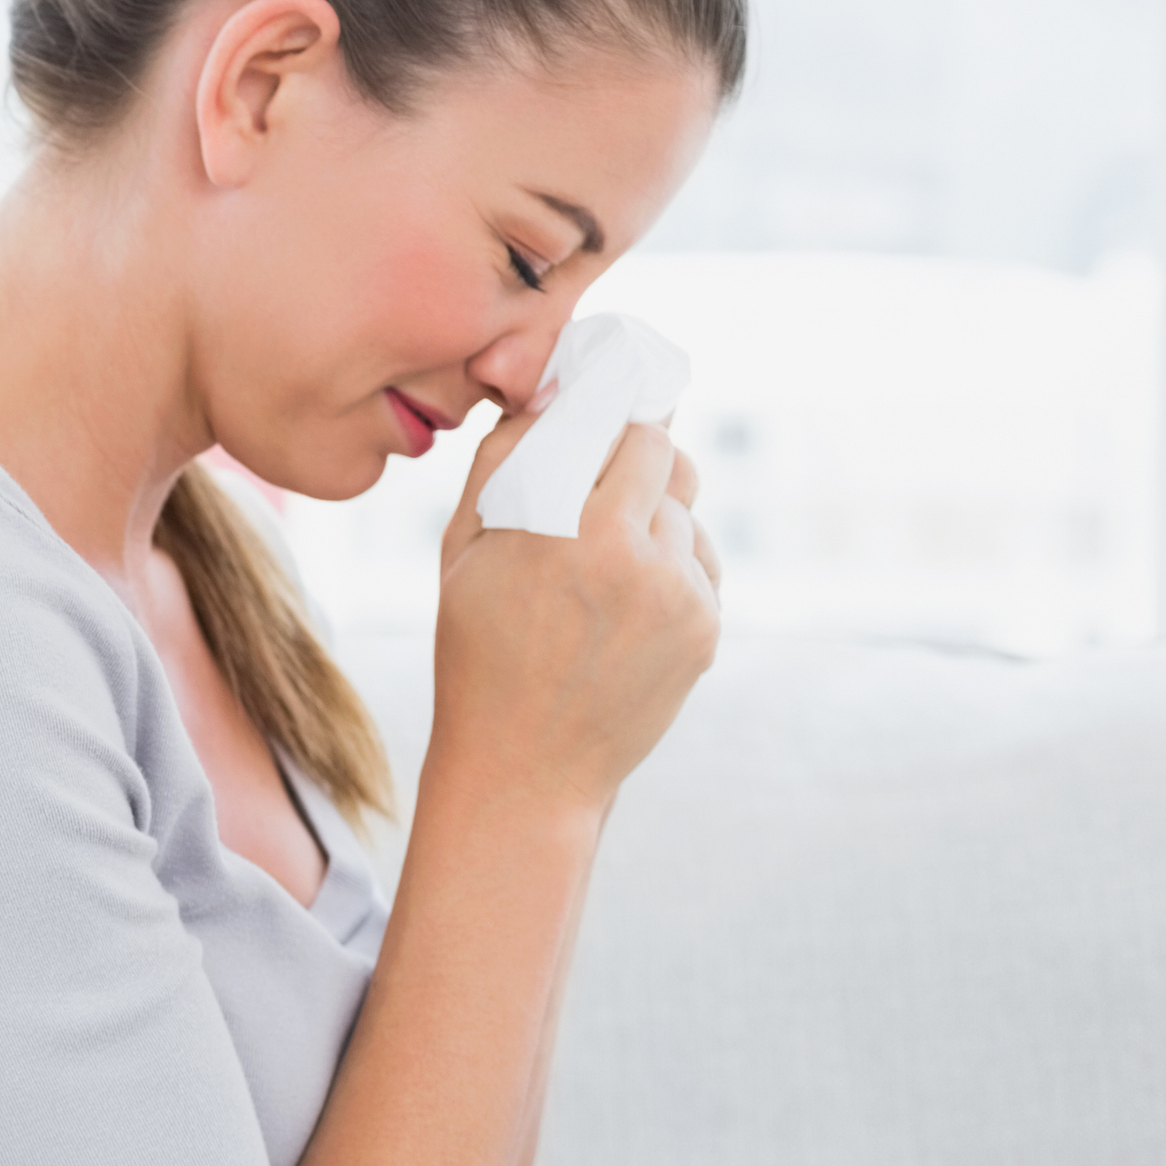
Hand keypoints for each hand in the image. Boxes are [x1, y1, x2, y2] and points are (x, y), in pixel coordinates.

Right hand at [422, 407, 720, 820]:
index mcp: (567, 529)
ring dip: (655, 519)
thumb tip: (544, 397)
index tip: (603, 419)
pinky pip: (700, 564)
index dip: (617, 420)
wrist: (525, 769)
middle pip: (671, 459)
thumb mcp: (461, 553)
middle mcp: (632, 555)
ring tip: (604, 565)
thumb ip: (502, 464)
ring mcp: (678, 595)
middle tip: (607, 480)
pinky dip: (671, 568)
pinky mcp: (705, 628)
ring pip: (688, 513)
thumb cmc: (477, 655)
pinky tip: (625, 606)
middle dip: (640, 460)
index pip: (627, 430)